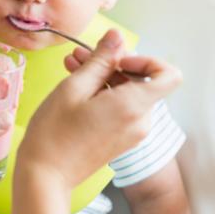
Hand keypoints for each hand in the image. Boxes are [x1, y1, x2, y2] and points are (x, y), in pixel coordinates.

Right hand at [17, 29, 181, 187]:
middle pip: (143, 81)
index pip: (169, 74)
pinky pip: (121, 109)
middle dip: (113, 65)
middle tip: (81, 56)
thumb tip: (117, 37)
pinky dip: (103, 95)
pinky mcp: (121, 139)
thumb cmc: (54, 134)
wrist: (45, 176)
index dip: (146, 59)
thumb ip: (100, 60)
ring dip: (104, 77)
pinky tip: (76, 87)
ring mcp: (132, 133)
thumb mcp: (74, 87)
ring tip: (72, 67)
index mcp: (133, 107)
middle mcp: (140, 121)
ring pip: (129, 94)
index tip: (117, 59)